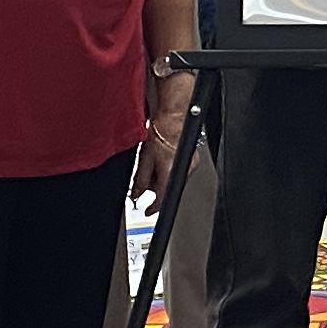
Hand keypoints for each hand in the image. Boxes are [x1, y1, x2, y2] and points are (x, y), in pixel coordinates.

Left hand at [139, 69, 195, 197]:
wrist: (175, 116)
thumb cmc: (163, 133)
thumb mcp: (145, 158)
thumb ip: (140, 179)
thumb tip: (136, 192)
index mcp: (171, 174)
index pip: (163, 199)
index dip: (154, 208)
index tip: (148, 211)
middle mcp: (184, 172)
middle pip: (166, 187)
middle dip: (154, 186)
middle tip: (143, 179)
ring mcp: (189, 165)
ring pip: (171, 178)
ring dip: (160, 176)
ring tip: (151, 161)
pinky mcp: (190, 157)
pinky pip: (177, 169)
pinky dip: (167, 168)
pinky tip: (160, 157)